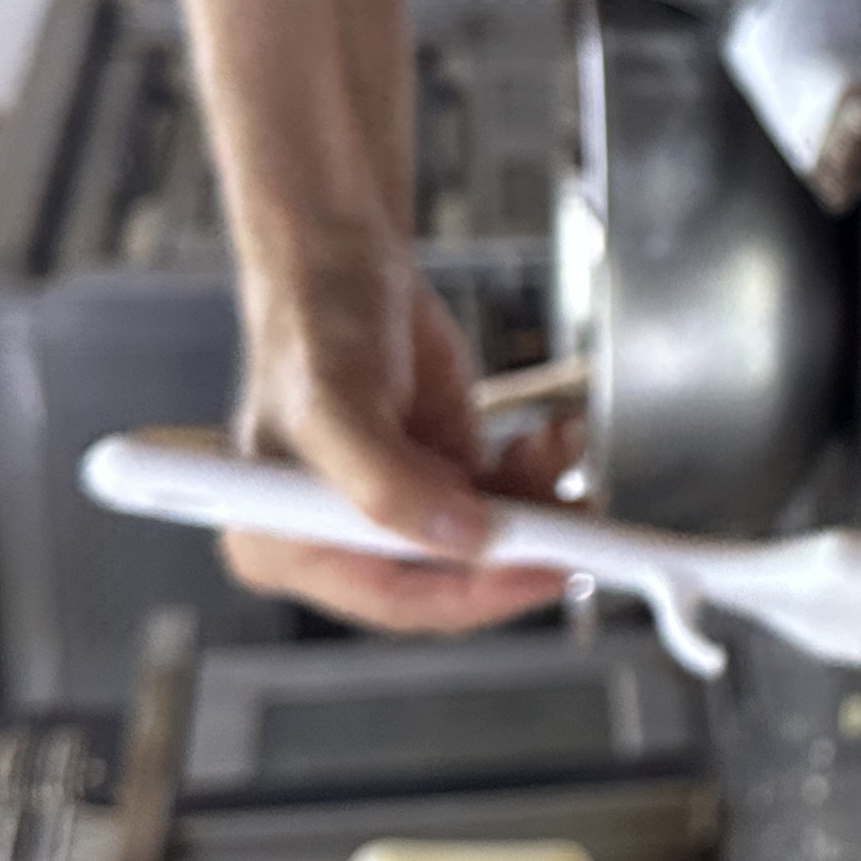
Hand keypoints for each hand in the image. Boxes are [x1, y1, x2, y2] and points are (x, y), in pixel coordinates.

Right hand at [222, 252, 579, 633]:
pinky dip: (538, 470)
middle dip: (521, 544)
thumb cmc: (314, 323)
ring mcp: (396, 509)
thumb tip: (464, 535)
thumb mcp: (338, 405)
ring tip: (559, 446)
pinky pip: (504, 496)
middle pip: (451, 579)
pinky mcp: (437, 477)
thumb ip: (389, 484)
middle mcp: (339, 539)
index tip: (544, 568)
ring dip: (539, 499)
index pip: (395, 600)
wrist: (342, 260)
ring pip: (490, 537)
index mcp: (283, 545)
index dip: (478, 595)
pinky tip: (553, 436)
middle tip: (578, 521)